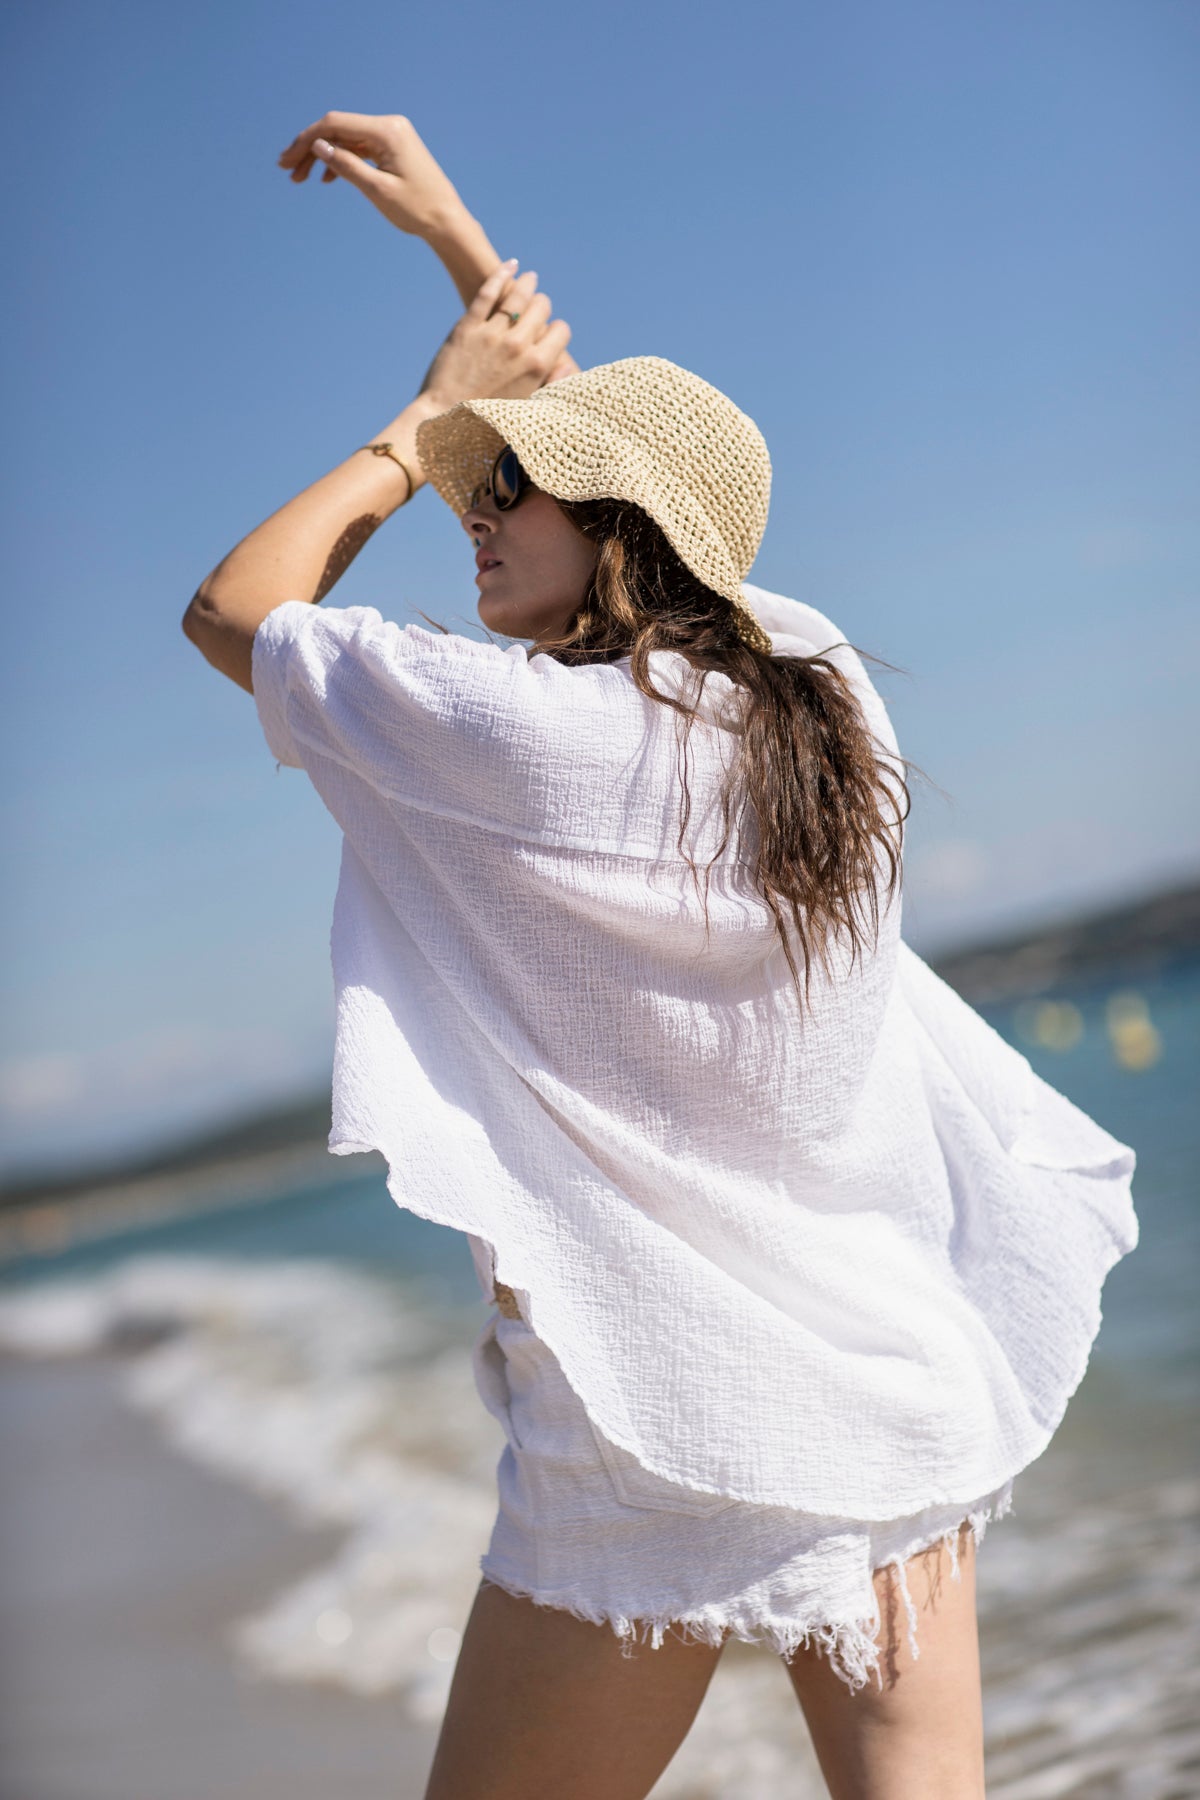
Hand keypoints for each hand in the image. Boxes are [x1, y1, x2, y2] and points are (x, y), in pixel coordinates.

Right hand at [277, 112, 466, 239]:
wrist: (448, 222)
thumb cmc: (417, 210)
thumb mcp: (376, 190)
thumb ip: (346, 165)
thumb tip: (318, 145)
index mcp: (387, 131)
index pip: (335, 124)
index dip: (307, 140)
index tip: (287, 160)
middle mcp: (389, 125)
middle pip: (338, 129)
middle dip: (311, 148)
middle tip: (287, 170)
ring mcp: (392, 135)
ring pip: (346, 139)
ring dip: (323, 156)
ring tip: (300, 178)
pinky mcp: (393, 147)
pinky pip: (360, 148)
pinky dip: (342, 160)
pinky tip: (326, 178)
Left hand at [418, 263, 572, 409]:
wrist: (444, 419)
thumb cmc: (488, 419)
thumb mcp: (526, 406)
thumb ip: (548, 383)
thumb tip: (568, 367)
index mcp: (537, 366)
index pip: (561, 330)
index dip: (556, 330)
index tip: (547, 333)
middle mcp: (518, 346)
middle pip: (541, 307)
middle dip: (542, 306)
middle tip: (537, 307)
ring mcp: (492, 334)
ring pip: (517, 295)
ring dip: (526, 284)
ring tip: (529, 278)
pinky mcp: (467, 327)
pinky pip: (488, 292)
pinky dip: (501, 275)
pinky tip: (510, 266)